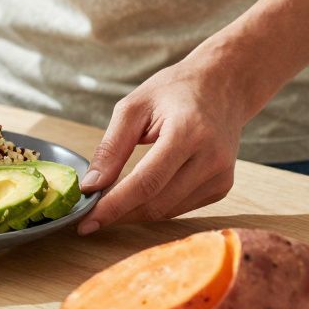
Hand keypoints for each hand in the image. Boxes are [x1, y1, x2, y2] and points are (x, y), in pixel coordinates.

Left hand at [77, 53, 249, 234]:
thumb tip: (91, 185)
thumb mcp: (133, 107)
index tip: (86, 221)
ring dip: (134, 213)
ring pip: (167, 211)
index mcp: (188, 133)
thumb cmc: (174, 90)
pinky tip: (137, 196)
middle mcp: (211, 159)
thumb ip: (111, 147)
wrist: (223, 86)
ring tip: (109, 204)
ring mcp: (220, 176)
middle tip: (89, 217)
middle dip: (119, 213)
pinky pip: (180, 207)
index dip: (114, 206)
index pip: (146, 182)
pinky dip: (154, 206)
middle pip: (157, 203)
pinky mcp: (221, 187)